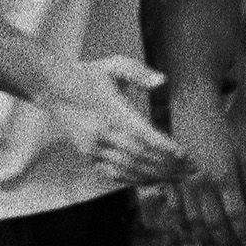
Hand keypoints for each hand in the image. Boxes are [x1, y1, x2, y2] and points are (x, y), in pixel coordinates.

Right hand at [43, 55, 191, 187]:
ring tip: (180, 177)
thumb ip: (139, 72)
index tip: (183, 153)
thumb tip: (162, 80)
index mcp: (110, 112)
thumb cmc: (90, 75)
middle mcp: (101, 134)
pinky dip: (136, 180)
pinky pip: (115, 174)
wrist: (53, 89)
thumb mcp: (114, 65)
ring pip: (129, 169)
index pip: (141, 134)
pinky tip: (155, 180)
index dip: (163, 146)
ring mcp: (93, 149)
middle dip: (168, 164)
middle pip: (139, 156)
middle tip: (191, 169)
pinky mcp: (88, 157)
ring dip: (156, 175)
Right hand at [168, 110, 245, 245]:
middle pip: (214, 222)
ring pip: (193, 220)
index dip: (242, 231)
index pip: (236, 214)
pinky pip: (176, 209)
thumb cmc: (222, 133)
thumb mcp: (244, 155)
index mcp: (225, 176)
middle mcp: (203, 183)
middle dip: (224, 239)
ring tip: (215, 244)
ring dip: (205, 236)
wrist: (193, 113)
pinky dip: (184, 224)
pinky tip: (191, 232)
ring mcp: (184, 183)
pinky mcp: (171, 181)